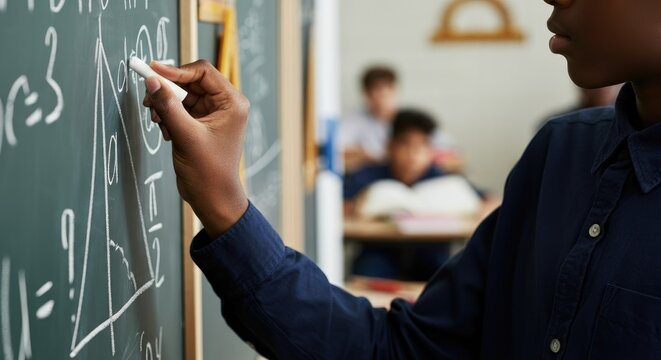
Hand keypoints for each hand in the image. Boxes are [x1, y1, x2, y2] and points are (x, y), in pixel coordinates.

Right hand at [142, 60, 249, 237]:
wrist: (212, 198)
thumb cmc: (209, 172)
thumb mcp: (186, 135)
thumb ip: (168, 106)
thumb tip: (152, 81)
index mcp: (232, 103)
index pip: (203, 72)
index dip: (176, 71)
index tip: (152, 72)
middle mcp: (225, 105)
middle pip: (190, 82)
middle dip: (168, 91)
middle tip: (149, 100)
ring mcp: (212, 114)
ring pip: (182, 96)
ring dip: (166, 105)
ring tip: (159, 122)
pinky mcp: (200, 124)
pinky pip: (180, 109)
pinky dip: (168, 116)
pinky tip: (166, 131)